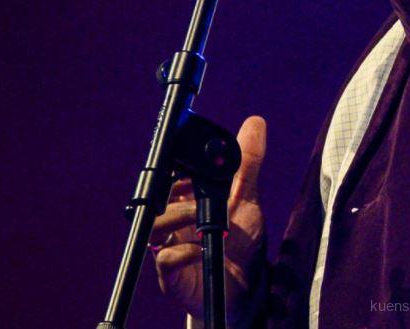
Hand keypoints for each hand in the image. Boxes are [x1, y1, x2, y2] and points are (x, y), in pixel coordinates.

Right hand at [151, 115, 267, 325]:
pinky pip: (163, 259)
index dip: (174, 168)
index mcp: (187, 200)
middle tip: (195, 188)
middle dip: (174, 190)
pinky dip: (181, 251)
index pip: (169, 177)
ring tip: (202, 215)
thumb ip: (248, 162)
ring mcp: (170, 245)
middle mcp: (174, 221)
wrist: (244, 287)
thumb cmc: (240, 240)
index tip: (190, 163)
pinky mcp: (172, 273)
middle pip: (156, 198)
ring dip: (178, 216)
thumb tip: (255, 122)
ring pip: (154, 225)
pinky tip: (201, 248)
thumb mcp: (247, 196)